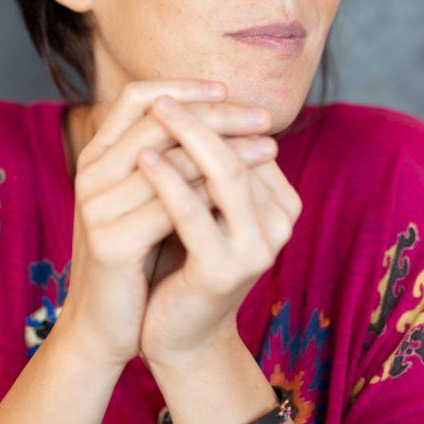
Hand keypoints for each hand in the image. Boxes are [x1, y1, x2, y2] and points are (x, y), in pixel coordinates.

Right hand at [54, 80, 281, 368]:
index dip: (183, 87)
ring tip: (269, 147)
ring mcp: (97, 208)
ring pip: (171, 162)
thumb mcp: (142, 201)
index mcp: (95, 157)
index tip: (227, 89)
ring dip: (228, 151)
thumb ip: (165, 162)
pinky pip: (170, 208)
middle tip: (263, 116)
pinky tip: (245, 193)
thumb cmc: (132, 260)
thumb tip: (218, 118)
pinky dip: (211, 195)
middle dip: (217, 116)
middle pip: (158, 121)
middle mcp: (90, 174)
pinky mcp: (112, 244)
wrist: (101, 327)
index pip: (134, 97)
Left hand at [135, 95, 303, 368]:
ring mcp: (258, 247)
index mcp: (281, 202)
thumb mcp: (200, 203)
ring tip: (155, 115)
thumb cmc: (182, 260)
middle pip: (241, 150)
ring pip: (225, 175)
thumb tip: (186, 93)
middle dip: (202, 117)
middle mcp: (281, 223)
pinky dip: (168, 181)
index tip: (174, 90)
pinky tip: (142, 160)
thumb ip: (205, 163)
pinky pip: (194, 214)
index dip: (211, 112)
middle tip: (165, 96)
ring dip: (186, 139)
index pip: (249, 139)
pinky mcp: (226, 269)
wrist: (177, 333)